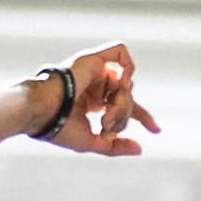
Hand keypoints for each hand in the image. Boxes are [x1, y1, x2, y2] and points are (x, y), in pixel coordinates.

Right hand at [48, 41, 159, 155]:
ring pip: (127, 83)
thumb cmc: (60, 128)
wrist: (43, 111)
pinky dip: (127, 67)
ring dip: (122, 103)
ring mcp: (95, 70)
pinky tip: (119, 84)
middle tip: (106, 126)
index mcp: (93, 102)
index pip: (125, 106)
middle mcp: (96, 85)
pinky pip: (121, 52)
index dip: (143, 117)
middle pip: (128, 98)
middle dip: (124, 116)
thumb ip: (115, 146)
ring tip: (104, 115)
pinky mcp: (93, 58)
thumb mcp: (91, 142)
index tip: (157, 130)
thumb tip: (139, 148)